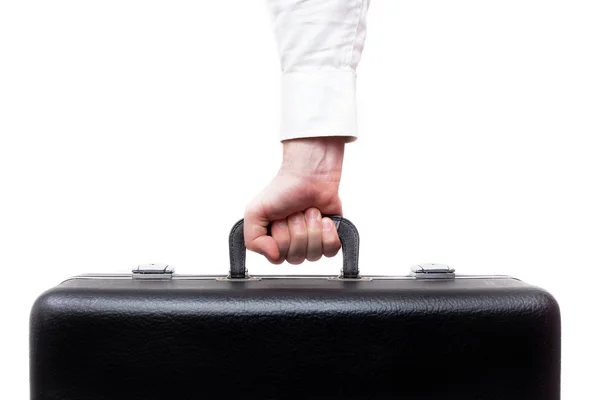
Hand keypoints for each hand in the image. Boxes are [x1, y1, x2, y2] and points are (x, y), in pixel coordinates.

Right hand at [244, 137, 345, 263]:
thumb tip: (273, 256)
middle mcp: (292, 244)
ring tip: (309, 212)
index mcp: (273, 241)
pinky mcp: (330, 237)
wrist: (310, 174)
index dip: (281, 239)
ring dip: (312, 229)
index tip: (280, 219)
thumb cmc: (283, 189)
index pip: (278, 258)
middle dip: (297, 230)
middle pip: (296, 257)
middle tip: (295, 213)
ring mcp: (312, 242)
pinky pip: (331, 251)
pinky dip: (328, 233)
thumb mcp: (255, 212)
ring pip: (313, 255)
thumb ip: (252, 239)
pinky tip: (324, 219)